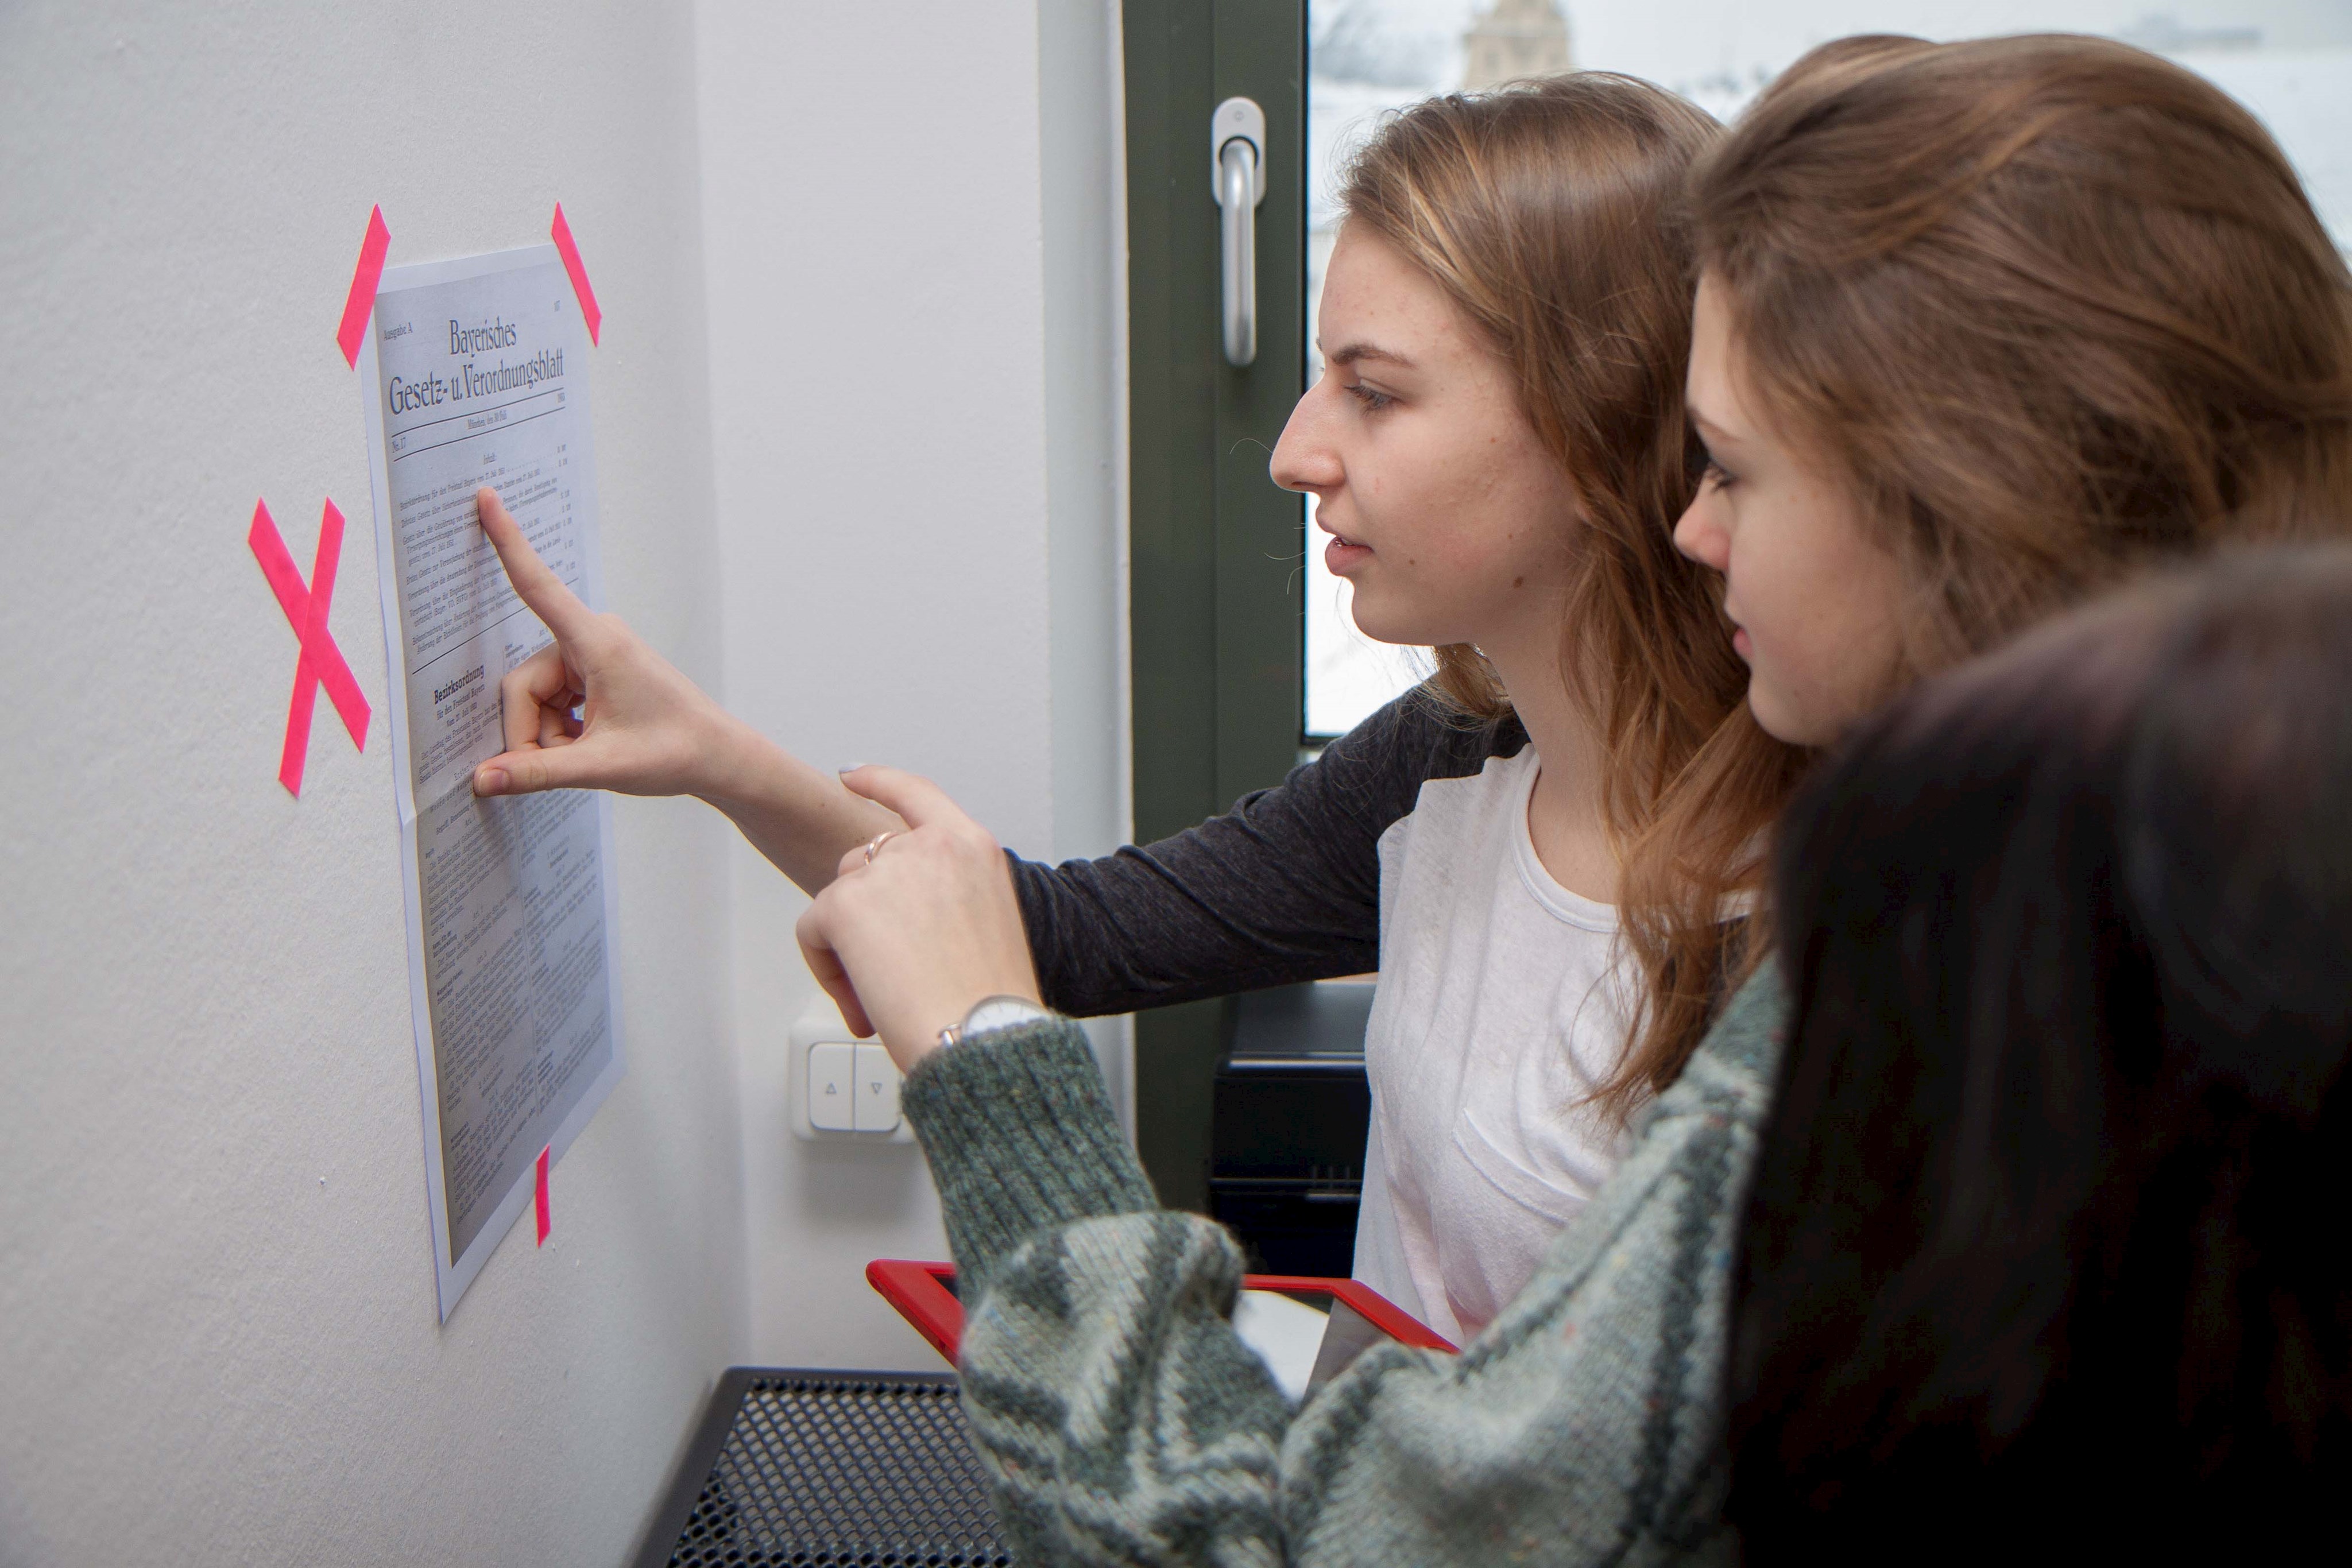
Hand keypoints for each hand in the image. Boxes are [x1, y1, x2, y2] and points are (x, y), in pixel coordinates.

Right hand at [469, 486, 737, 798]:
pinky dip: (559, 733)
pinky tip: (589, 745)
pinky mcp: (591, 673)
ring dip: (548, 737)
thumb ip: (537, 772)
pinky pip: (551, 702)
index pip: (538, 586)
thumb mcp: (601, 766)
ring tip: (588, 754)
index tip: (486, 497)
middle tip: (563, 763)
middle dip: (531, 732)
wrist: (716, 756)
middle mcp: (590, 639)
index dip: (507, 543)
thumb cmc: (673, 751)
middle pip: (522, 685)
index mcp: (596, 642)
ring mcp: (590, 656)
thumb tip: (482, 778)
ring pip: (534, 699)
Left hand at [796, 765, 1041, 1071]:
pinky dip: (826, 969)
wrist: (983, 1037)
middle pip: (864, 861)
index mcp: (973, 849)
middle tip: (888, 974)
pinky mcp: (846, 902)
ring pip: (837, 897)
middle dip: (864, 914)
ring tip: (879, 998)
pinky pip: (813, 930)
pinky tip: (861, 1003)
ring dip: (846, 946)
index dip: (879, 783)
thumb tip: (898, 922)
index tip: (852, 776)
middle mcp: (931, 847)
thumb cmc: (990, 1003)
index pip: (916, 795)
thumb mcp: (986, 927)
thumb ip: (945, 901)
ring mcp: (886, 870)